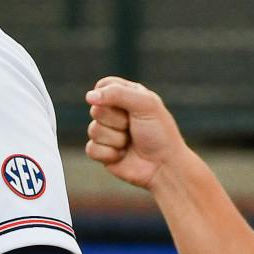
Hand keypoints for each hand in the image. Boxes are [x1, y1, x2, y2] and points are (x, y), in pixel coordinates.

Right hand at [84, 77, 190, 191]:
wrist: (164, 167)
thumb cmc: (160, 134)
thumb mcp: (145, 105)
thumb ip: (117, 94)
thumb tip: (89, 96)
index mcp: (128, 96)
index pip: (103, 86)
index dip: (108, 95)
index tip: (125, 106)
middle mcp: (116, 113)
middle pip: (96, 109)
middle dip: (116, 120)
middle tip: (133, 126)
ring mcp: (108, 133)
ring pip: (93, 130)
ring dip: (115, 139)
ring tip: (130, 142)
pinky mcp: (102, 151)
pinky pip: (91, 148)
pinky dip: (108, 154)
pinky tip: (122, 155)